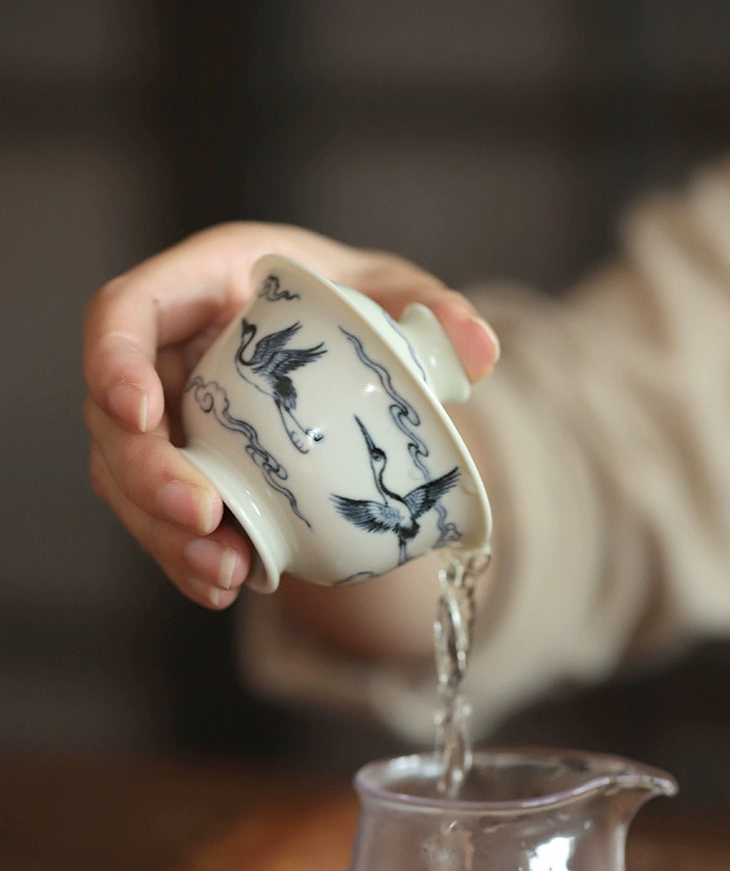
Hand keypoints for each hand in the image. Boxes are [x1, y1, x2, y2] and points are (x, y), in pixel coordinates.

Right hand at [83, 222, 498, 607]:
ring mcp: (171, 417)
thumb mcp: (395, 293)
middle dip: (145, 474)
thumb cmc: (352, 304)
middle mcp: (170, 353)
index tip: (139, 412)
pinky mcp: (188, 467)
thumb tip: (477, 352)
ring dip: (164, 534)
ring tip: (224, 575)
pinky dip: (188, 555)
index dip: (112, 361)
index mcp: (201, 286)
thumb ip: (432, 311)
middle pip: (112, 417)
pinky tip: (227, 584)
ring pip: (127, 480)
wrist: (343, 351)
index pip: (124, 312)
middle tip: (204, 519)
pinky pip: (163, 516)